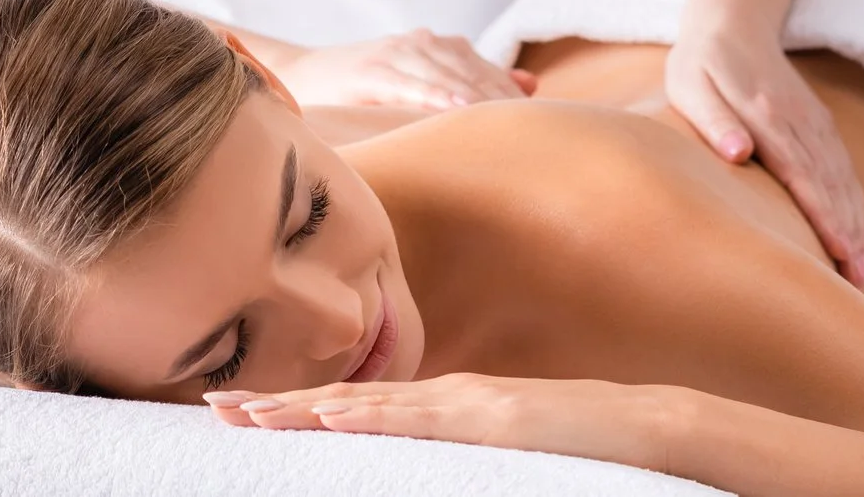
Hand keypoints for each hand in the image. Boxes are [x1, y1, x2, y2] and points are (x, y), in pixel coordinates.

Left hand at [201, 373, 691, 473]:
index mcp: (439, 409)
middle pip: (344, 400)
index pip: (352, 408)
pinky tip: (330, 415)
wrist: (648, 426)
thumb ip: (447, 453)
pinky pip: (422, 419)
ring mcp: (466, 403)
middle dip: (278, 403)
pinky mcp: (494, 417)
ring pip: (369, 405)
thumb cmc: (571, 447)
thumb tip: (394, 466)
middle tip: (215, 406)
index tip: (239, 411)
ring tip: (249, 412)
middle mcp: (442, 398)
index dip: (293, 408)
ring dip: (304, 407)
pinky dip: (371, 416)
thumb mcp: (492, 454)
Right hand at [275, 29, 538, 109]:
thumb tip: (530, 84)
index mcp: (435, 47)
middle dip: (502, 96)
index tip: (541, 120)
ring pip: (445, 72)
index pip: (485, 69)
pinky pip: (408, 82)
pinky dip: (433, 93)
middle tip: (534, 125)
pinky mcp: (369, 71)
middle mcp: (418, 44)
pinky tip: (456, 106)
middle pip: (472, 69)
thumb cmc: (363, 89)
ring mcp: (393, 55)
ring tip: (505, 117)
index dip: (510, 93)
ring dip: (476, 94)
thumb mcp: (420, 81)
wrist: (299, 76)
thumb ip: (471, 80)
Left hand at [665, 22, 863, 285]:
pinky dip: (856, 204)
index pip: (800, 174)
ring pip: (843, 181)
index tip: (840, 252)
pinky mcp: (819, 126)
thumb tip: (738, 153)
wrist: (734, 23)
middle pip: (830, 185)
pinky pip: (844, 171)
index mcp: (767, 116)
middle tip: (861, 281)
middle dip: (849, 233)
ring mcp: (814, 124)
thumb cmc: (700, 64)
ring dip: (858, 225)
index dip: (822, 216)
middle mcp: (800, 122)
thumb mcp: (691, 85)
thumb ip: (714, 120)